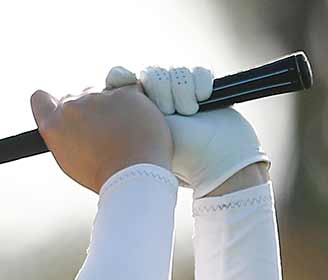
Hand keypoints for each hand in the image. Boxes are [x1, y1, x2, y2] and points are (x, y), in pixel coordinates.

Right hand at [28, 84, 172, 194]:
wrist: (134, 173)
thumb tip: (75, 123)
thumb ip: (66, 135)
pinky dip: (135, 104)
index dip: (52, 103)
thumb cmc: (104, 173)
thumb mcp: (70, 159)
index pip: (41, 100)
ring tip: (125, 134)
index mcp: (53, 125)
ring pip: (105, 94)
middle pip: (79, 97)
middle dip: (90, 109)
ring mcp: (99, 97)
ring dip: (113, 107)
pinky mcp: (125, 93)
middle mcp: (72, 107)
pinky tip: (138, 124)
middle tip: (105, 133)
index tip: (63, 109)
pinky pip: (130, 91)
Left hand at [104, 64, 268, 196]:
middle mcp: (157, 101)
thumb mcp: (139, 133)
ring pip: (176, 72)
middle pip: (152, 73)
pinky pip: (198, 72)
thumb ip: (124, 111)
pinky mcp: (203, 90)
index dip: (122, 76)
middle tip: (168, 111)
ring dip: (183, 90)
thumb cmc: (173, 155)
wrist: (214, 159)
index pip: (121, 79)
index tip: (125, 79)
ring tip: (189, 112)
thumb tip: (113, 82)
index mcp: (136, 112)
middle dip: (161, 89)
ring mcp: (181, 95)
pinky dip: (201, 84)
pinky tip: (204, 101)